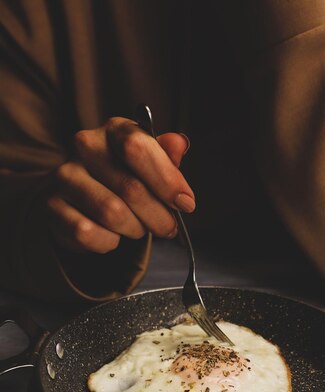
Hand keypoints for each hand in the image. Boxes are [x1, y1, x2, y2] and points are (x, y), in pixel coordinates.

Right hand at [46, 117, 193, 252]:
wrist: (82, 199)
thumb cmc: (125, 178)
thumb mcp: (150, 165)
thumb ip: (166, 157)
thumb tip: (179, 143)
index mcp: (114, 129)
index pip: (138, 148)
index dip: (167, 180)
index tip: (185, 204)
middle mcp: (85, 146)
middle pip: (131, 188)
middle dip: (158, 216)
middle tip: (168, 227)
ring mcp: (66, 175)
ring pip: (112, 213)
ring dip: (135, 229)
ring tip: (138, 228)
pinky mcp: (53, 206)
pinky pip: (88, 233)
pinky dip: (108, 242)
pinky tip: (112, 235)